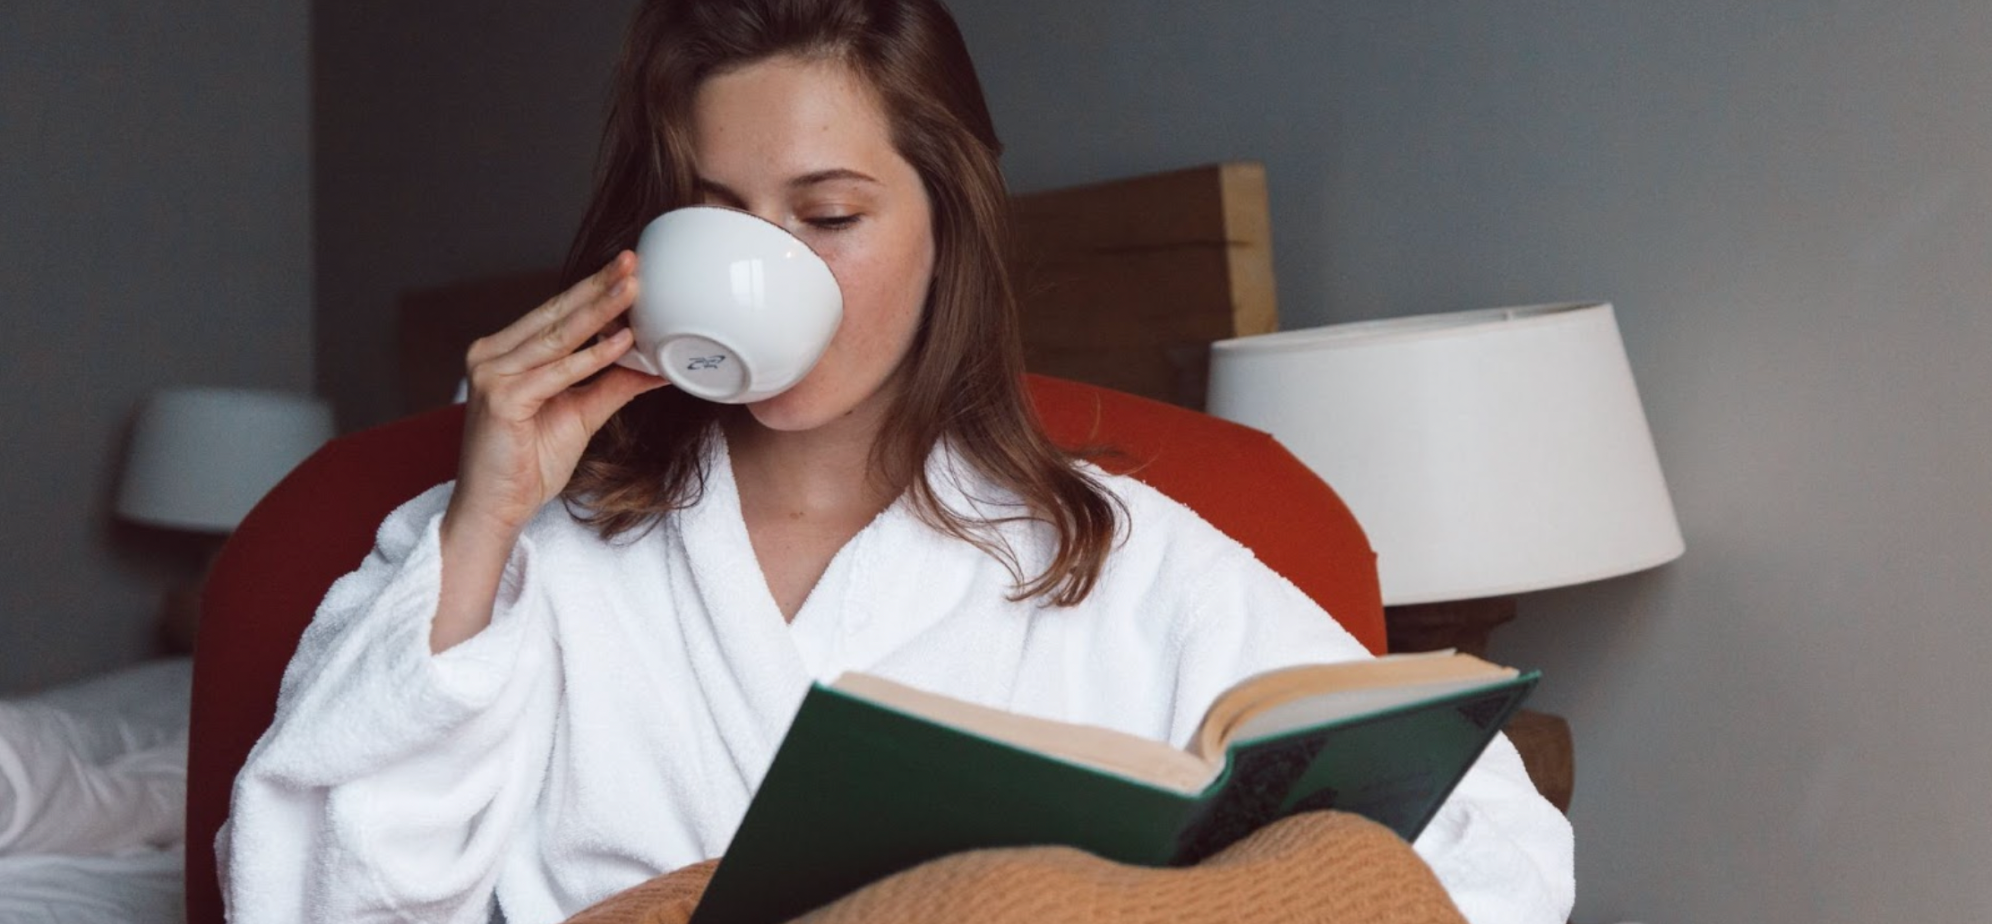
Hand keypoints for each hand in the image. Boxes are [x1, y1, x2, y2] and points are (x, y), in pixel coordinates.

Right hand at [430, 252, 662, 652]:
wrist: (496, 508)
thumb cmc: (528, 465)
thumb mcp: (580, 414)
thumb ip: (612, 384)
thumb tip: (653, 363)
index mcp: (506, 353)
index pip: (556, 314)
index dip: (593, 290)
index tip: (629, 269)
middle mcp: (492, 355)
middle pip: (557, 315)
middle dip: (599, 287)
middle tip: (635, 262)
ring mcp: (492, 375)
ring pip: (558, 337)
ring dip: (600, 311)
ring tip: (635, 288)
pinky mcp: (501, 399)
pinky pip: (557, 373)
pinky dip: (591, 357)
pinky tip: (621, 340)